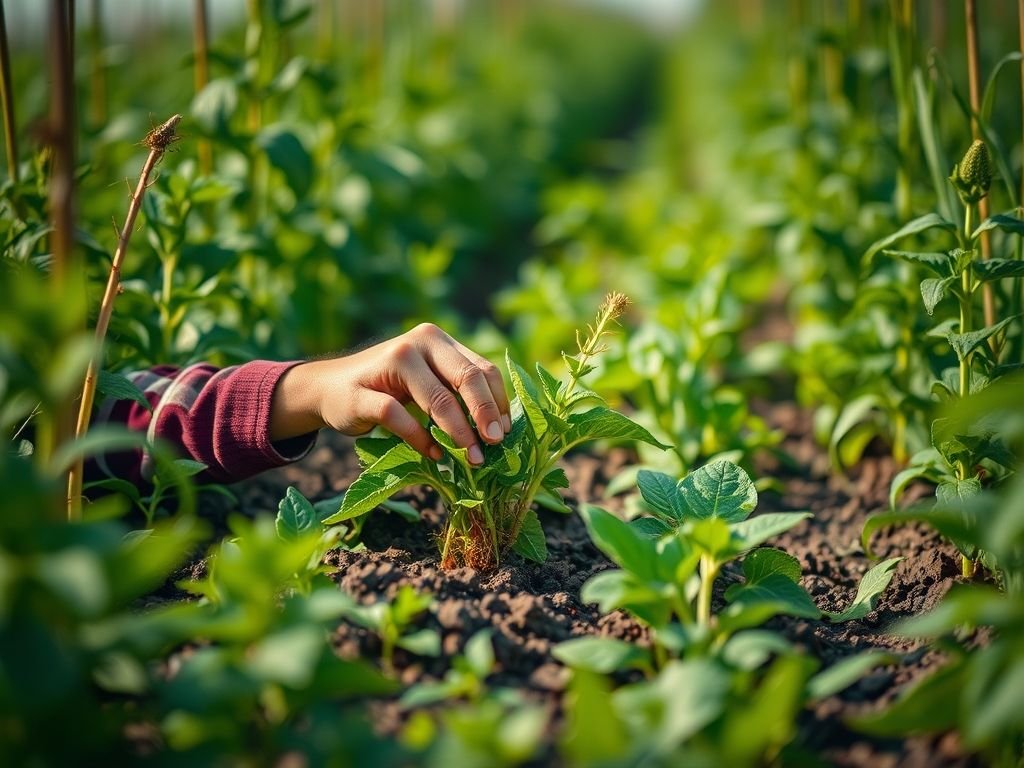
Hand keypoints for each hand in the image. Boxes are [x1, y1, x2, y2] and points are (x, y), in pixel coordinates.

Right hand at [269, 324, 510, 463]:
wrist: (328, 388)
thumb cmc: (388, 388)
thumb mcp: (427, 381)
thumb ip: (455, 392)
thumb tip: (499, 428)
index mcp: (438, 340)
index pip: (482, 369)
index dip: (498, 402)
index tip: (507, 432)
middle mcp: (418, 343)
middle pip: (467, 378)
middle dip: (485, 415)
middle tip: (494, 445)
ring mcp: (391, 363)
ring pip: (439, 399)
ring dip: (459, 433)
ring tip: (472, 458)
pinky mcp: (365, 391)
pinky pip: (400, 417)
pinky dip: (421, 439)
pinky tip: (434, 455)